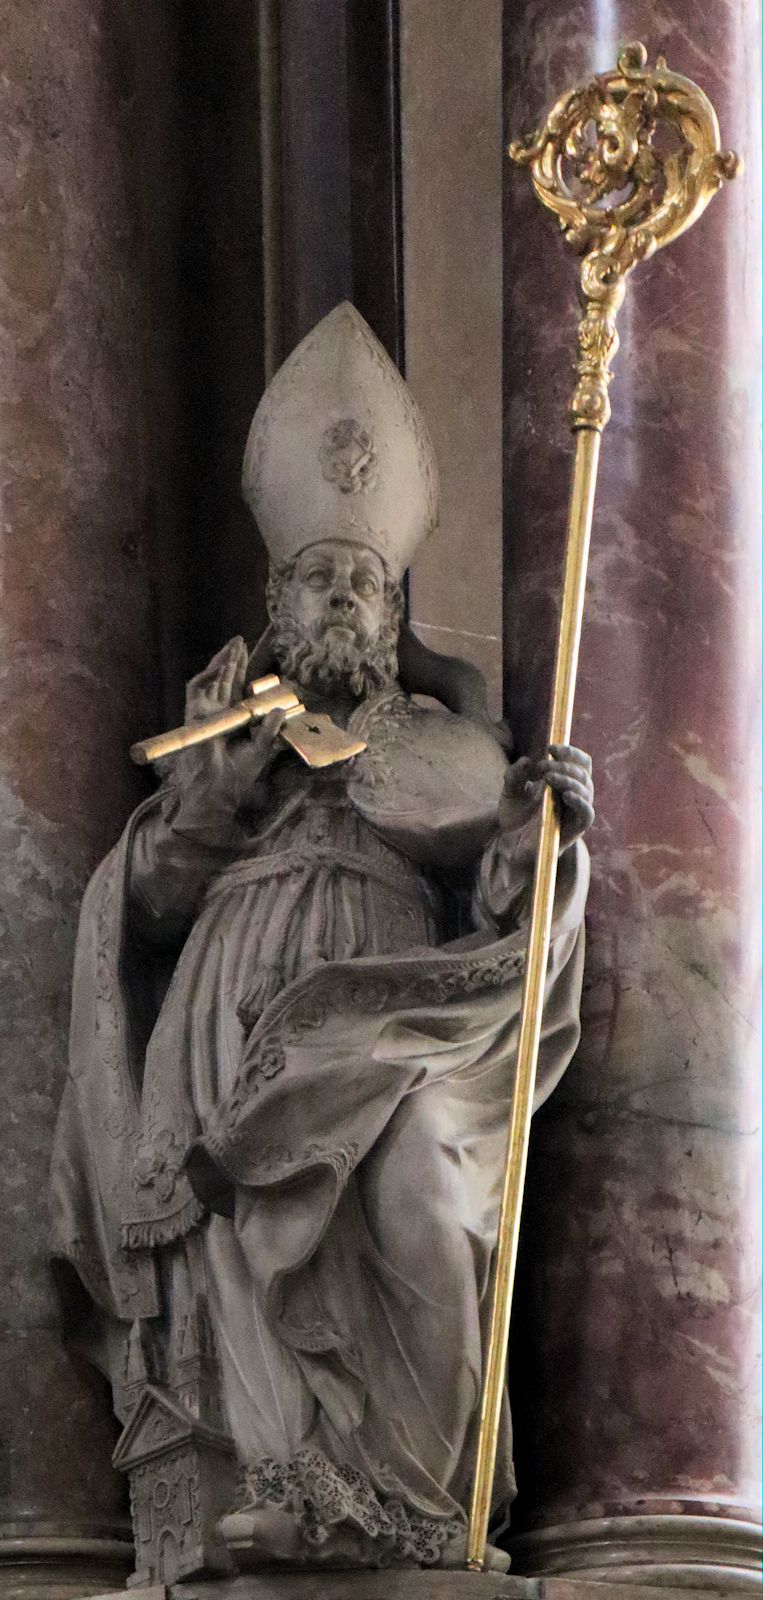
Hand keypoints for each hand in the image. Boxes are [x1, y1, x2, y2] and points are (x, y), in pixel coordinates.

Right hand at [173, 637, 285, 818]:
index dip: (243, 672)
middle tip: (240, 641)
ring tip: (233, 646)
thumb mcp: (261, 750)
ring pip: (211, 680)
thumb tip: (279, 710)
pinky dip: (208, 675)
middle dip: (233, 660)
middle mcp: (219, 714)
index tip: (251, 655)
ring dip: (222, 662)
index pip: (238, 690)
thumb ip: (269, 731)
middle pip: (225, 680)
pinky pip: (196, 689)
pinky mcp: (195, 715)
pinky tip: (222, 664)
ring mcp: (205, 713)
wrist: (217, 791)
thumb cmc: (237, 776)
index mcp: (234, 721)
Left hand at [499, 745, 593, 853]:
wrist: (510, 846)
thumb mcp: (510, 791)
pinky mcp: (576, 829)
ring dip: (569, 779)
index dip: (570, 752)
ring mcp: (575, 813)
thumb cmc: (515, 818)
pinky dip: (580, 802)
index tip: (550, 748)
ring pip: (587, 790)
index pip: (579, 762)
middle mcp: (573, 795)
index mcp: (563, 783)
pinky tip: (566, 795)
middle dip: (564, 765)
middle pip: (584, 773)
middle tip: (544, 766)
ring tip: (548, 777)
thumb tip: (527, 761)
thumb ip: (515, 774)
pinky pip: (587, 813)